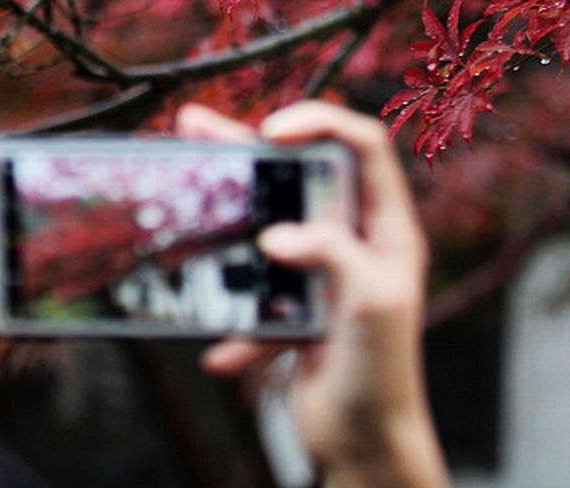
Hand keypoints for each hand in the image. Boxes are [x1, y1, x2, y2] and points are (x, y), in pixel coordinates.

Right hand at [178, 101, 448, 487]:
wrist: (364, 446)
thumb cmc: (384, 376)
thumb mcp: (371, 304)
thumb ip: (331, 254)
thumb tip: (278, 234)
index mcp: (387, 228)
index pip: (362, 146)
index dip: (320, 122)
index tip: (270, 129)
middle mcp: (355, 241)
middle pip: (300, 175)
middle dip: (248, 149)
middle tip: (197, 127)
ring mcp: (320, 273)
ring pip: (265, 226)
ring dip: (225, 219)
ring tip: (182, 185)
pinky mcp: (292, 307)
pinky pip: (251, 295)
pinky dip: (233, 319)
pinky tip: (225, 349)